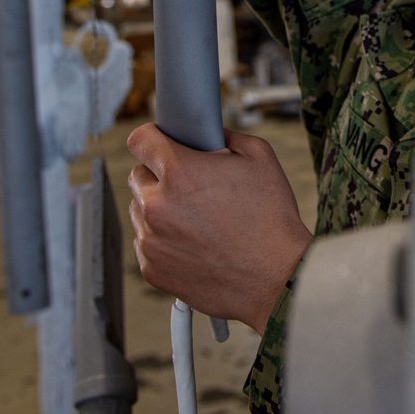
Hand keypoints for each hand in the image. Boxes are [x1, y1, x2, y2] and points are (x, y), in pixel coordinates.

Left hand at [127, 123, 311, 332]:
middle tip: (191, 185)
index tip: (161, 144)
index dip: (153, 138)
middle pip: (137, 176)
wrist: (277, 278)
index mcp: (180, 172)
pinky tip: (195, 242)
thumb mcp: (259, 157)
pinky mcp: (152, 269)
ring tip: (196, 218)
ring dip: (159, 209)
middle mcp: (157, 206)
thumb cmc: (271, 219)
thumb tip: (207, 135)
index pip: (140, 140)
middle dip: (160, 175)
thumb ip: (225, 136)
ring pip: (140, 211)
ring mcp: (151, 241)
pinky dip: (163, 240)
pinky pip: (147, 243)